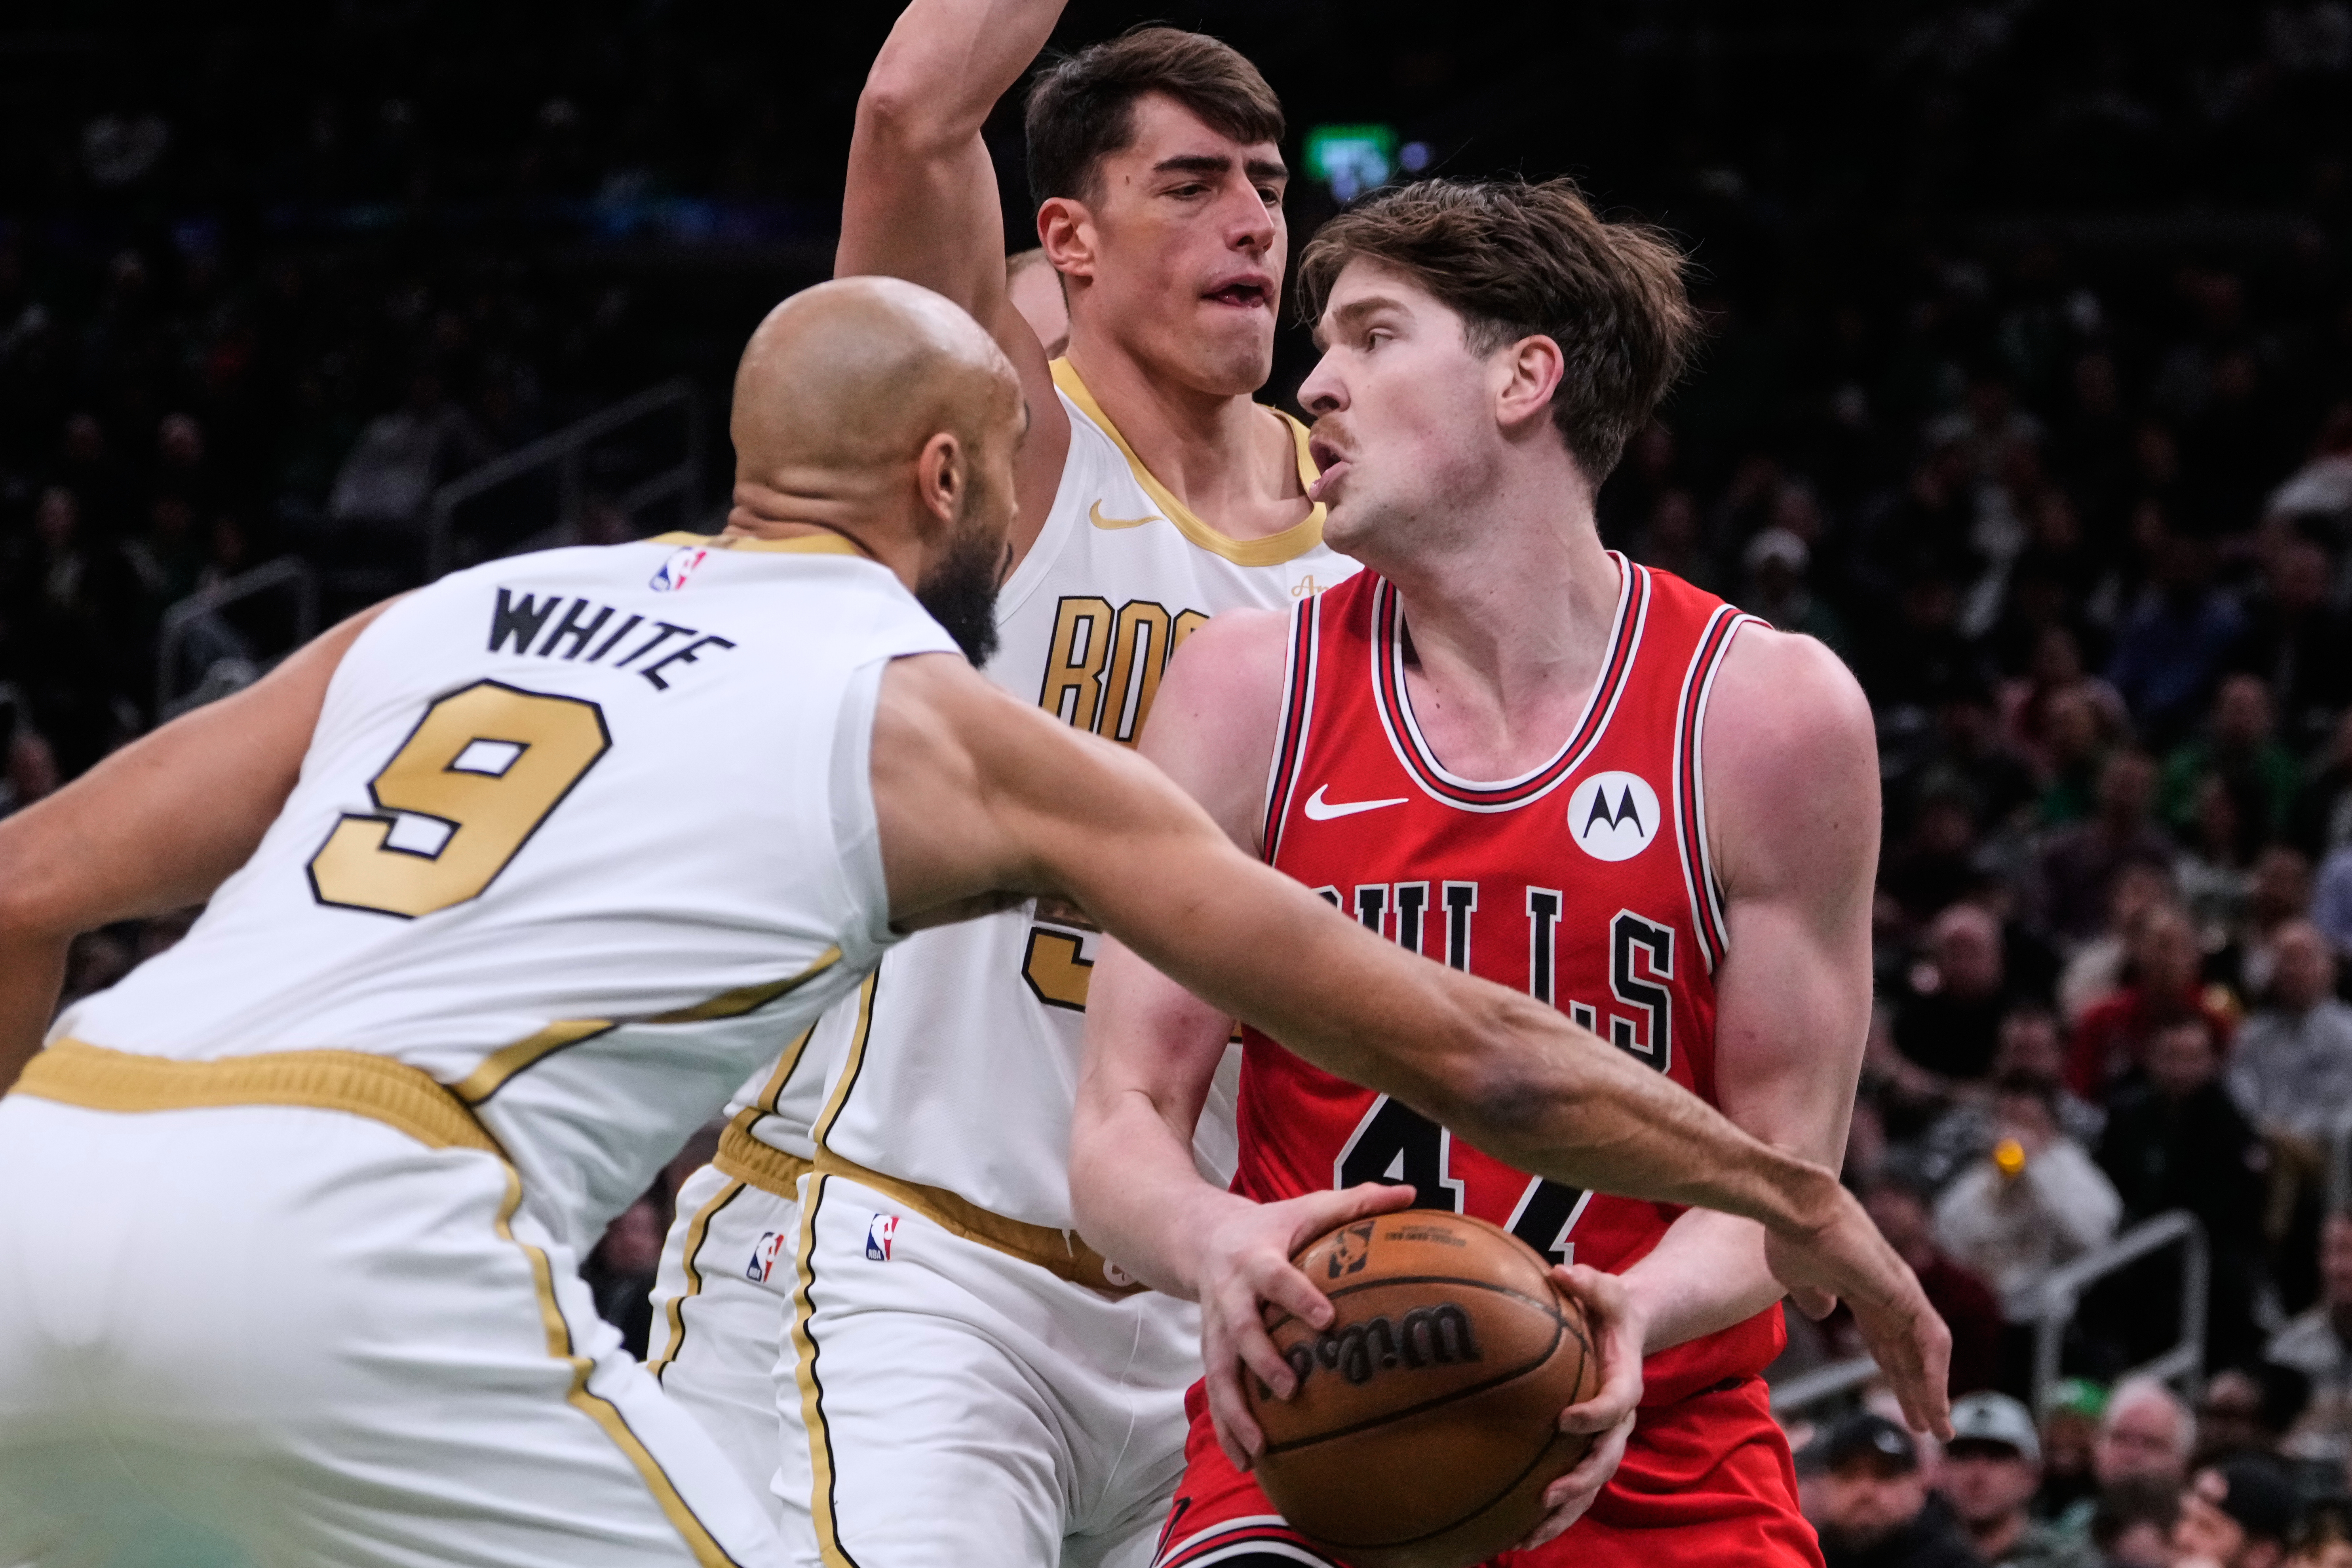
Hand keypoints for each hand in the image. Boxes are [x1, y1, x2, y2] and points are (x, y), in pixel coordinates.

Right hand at [1197, 1183, 1418, 1469]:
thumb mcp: (1309, 1207)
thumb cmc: (1271, 1226)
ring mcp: (1216, 1328)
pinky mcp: (1212, 1351)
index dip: (1298, 1297)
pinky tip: (1245, 1460)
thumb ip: (1357, 1202)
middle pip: (1240, 1332)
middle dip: (1262, 1361)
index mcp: (1256, 1260)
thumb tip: (1410, 1194)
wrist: (1200, 1236)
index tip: (1326, 1319)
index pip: (1276, 1279)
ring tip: (1259, 1447)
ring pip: (1220, 1373)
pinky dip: (1226, 1428)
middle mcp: (1230, 1297)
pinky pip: (1216, 1393)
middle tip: (1290, 1388)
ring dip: (1235, 1411)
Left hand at [1514, 1264, 1644, 1549]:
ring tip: (1527, 1538)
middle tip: (1547, 1495)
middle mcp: (1619, 1420)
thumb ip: (1589, 1282)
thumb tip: (1562, 1273)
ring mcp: (1606, 1440)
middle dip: (1578, 1481)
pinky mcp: (1589, 1450)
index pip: (1615, 1404)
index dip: (1594, 1415)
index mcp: (1625, 1383)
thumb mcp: (1607, 1287)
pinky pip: (1576, 1488)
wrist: (1628, 1330)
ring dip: (1563, 1515)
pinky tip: (1519, 1536)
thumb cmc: (1611, 1309)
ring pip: (1590, 1486)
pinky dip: (1554, 1515)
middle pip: (1605, 1459)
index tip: (1564, 1419)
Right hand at [1761, 1184, 1952, 1438]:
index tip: (1904, 1407)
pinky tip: (1935, 1400)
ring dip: (1932, 1390)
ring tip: (1938, 1427)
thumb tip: (1823, 1311)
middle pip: (1909, 1353)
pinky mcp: (1903, 1292)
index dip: (1896, 1376)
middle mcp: (1889, 1294)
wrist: (1794, 1206)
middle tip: (1932, 1428)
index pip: (1888, 1343)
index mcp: (1864, 1292)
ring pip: (1926, 1352)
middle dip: (1919, 1391)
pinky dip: (1935, 1373)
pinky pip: (1929, 1340)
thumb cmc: (1789, 1235)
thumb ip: (1812, 1297)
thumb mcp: (1796, 1279)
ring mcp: (1900, 1292)